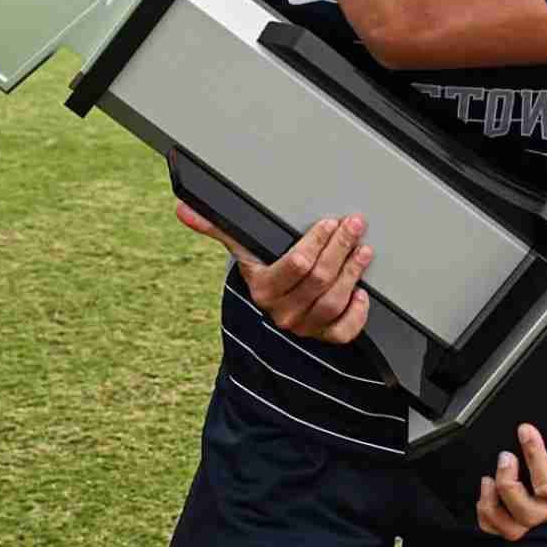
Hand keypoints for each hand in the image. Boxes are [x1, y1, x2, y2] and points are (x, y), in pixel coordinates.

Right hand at [176, 201, 372, 343]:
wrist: (271, 306)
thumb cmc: (263, 268)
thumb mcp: (243, 247)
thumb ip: (216, 226)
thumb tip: (183, 210)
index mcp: (263, 287)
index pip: (296, 265)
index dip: (317, 242)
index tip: (329, 222)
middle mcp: (281, 311)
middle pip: (319, 279)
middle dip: (340, 248)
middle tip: (354, 225)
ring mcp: (303, 326)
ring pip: (333, 301)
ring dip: (352, 272)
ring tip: (363, 249)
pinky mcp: (323, 337)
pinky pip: (344, 332)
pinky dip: (357, 313)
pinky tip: (362, 292)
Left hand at [475, 399, 546, 540]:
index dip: (533, 457)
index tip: (524, 428)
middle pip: (530, 513)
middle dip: (509, 485)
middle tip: (504, 456)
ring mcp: (541, 504)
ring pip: (514, 527)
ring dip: (494, 506)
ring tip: (489, 477)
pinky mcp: (525, 503)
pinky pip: (502, 525)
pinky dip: (487, 514)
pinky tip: (487, 487)